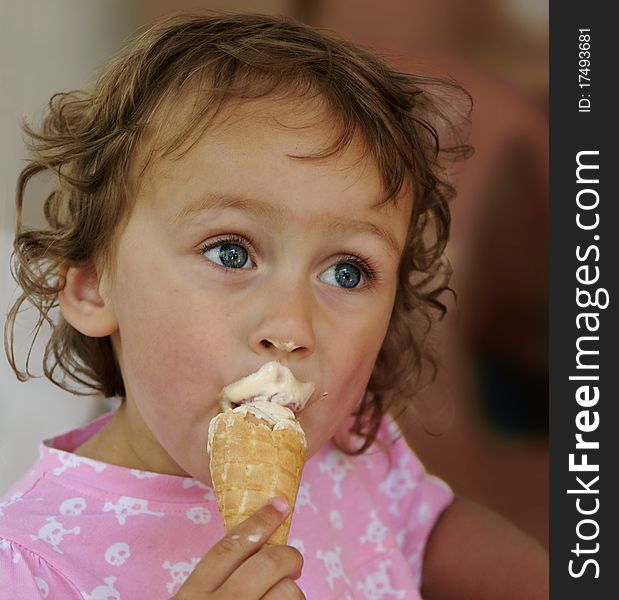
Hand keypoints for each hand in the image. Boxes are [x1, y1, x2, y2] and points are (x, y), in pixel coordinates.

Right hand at [171, 497, 304, 598]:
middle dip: (289, 557)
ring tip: (286, 597)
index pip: (229, 547)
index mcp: (192, 595)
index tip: (281, 504)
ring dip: (293, 591)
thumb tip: (255, 551)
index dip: (260, 521)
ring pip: (286, 592)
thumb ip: (212, 583)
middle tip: (294, 563)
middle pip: (266, 565)